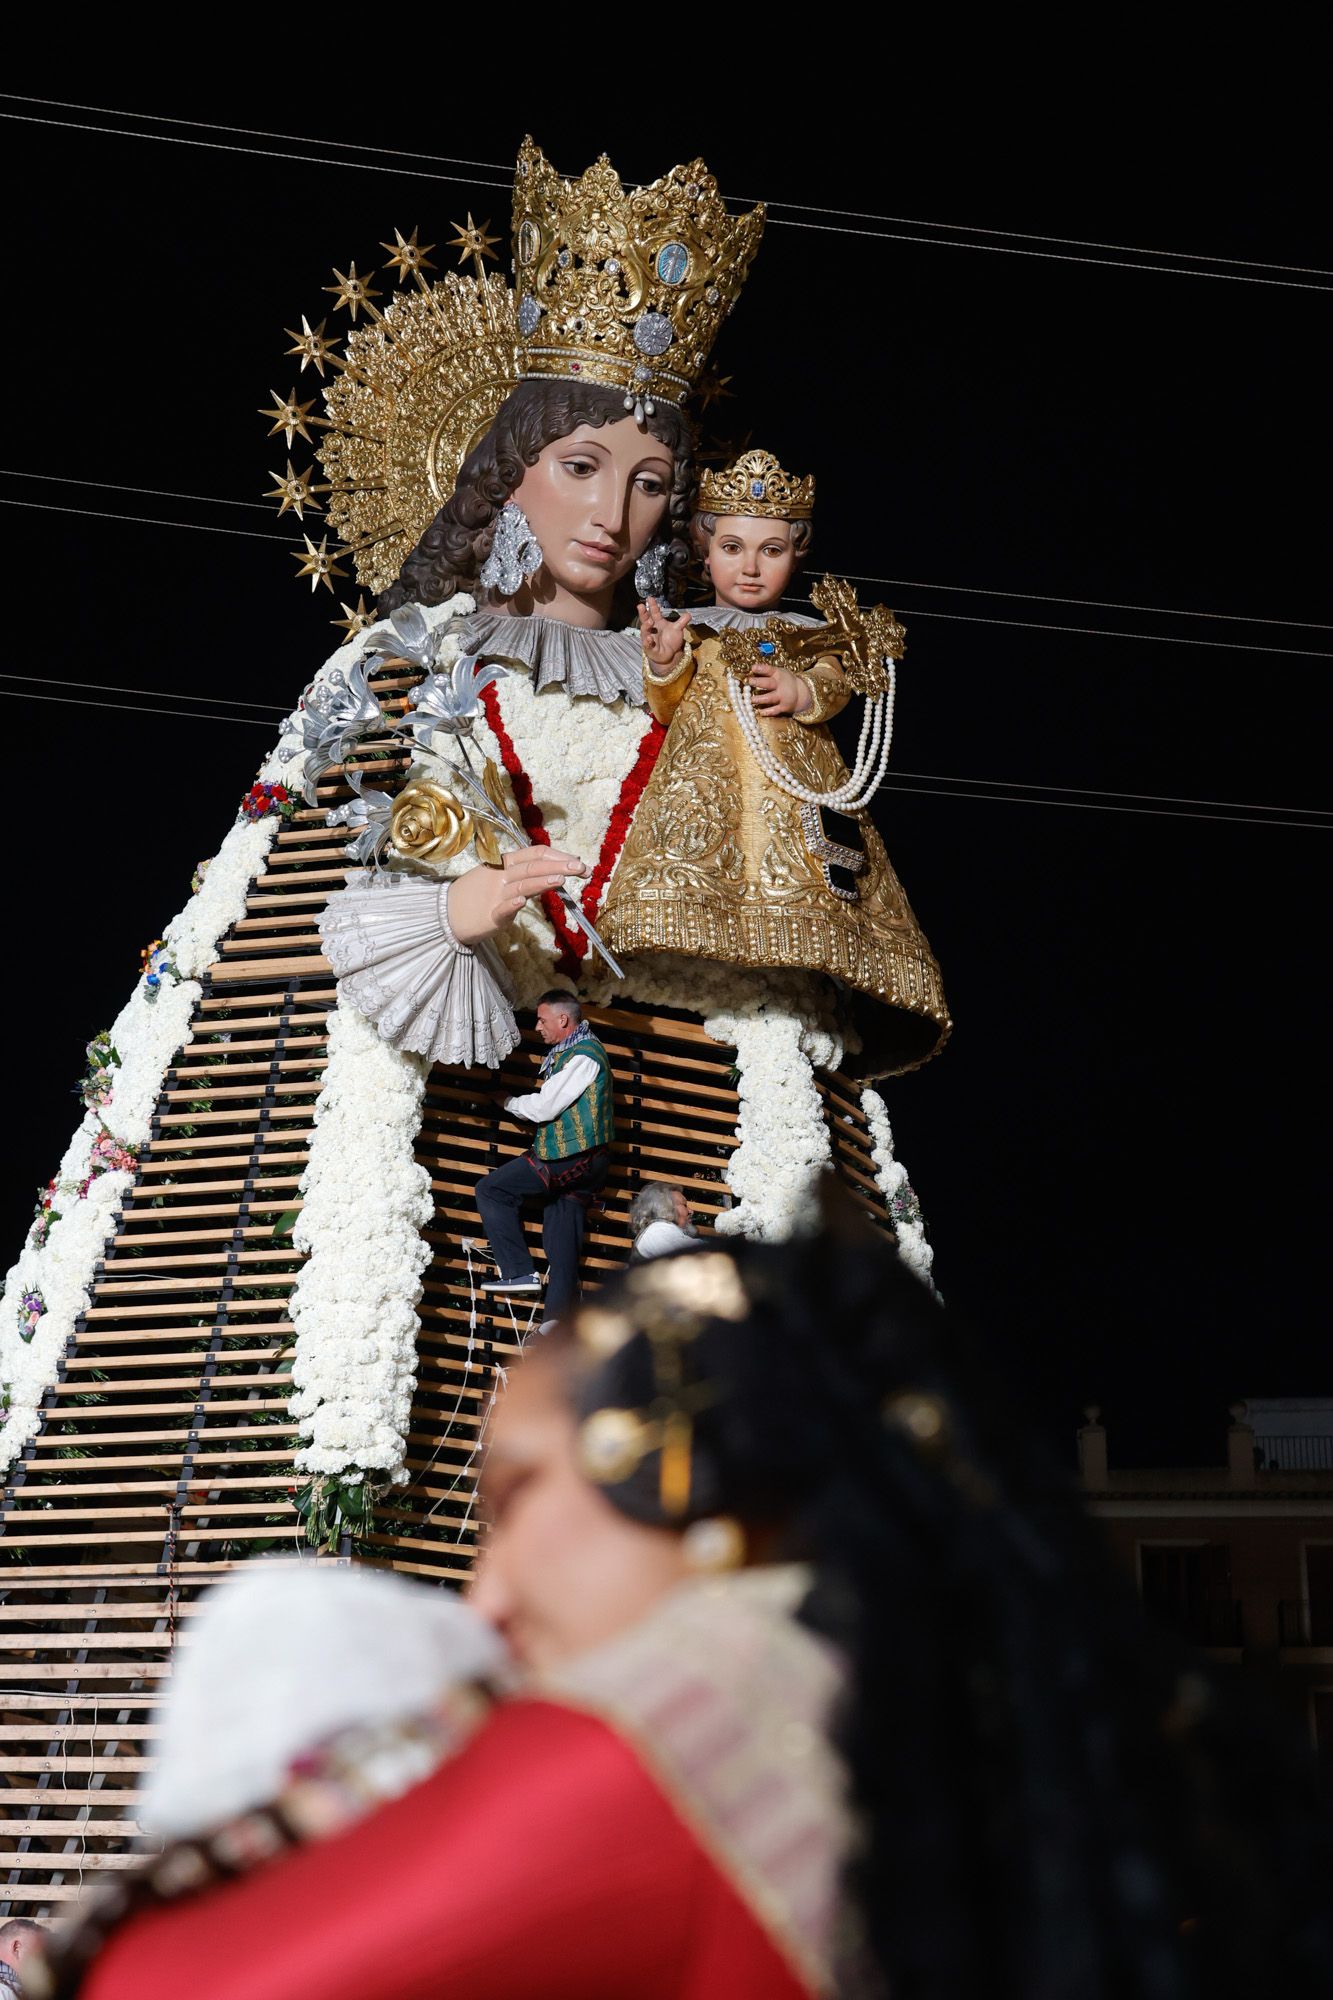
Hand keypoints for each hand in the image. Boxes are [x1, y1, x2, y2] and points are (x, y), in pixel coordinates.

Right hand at [447, 846, 586, 944]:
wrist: (446, 913)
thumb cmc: (478, 895)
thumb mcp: (501, 878)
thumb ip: (527, 874)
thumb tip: (556, 870)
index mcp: (505, 864)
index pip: (534, 853)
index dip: (558, 855)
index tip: (578, 861)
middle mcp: (501, 875)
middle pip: (532, 866)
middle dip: (558, 865)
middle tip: (581, 868)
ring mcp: (495, 895)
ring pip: (520, 885)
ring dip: (540, 881)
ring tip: (561, 879)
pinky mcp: (489, 916)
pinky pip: (501, 909)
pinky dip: (511, 904)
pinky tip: (522, 902)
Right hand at [637, 598, 690, 670]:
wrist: (668, 654)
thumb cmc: (670, 640)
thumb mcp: (677, 629)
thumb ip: (682, 621)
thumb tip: (689, 614)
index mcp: (658, 622)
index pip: (654, 612)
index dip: (652, 605)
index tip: (650, 598)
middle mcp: (651, 629)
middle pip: (645, 619)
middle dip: (643, 613)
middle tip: (641, 606)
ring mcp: (649, 638)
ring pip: (644, 631)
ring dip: (646, 626)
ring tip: (650, 622)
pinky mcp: (649, 648)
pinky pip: (647, 644)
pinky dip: (647, 642)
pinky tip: (649, 639)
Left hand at [749, 661, 809, 716]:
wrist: (801, 693)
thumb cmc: (785, 682)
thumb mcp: (779, 673)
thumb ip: (766, 672)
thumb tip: (751, 669)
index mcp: (779, 674)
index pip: (769, 670)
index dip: (761, 669)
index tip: (753, 668)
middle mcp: (781, 685)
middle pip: (769, 683)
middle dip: (759, 682)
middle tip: (750, 681)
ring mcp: (782, 697)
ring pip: (770, 698)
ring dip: (760, 699)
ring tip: (751, 699)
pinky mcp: (783, 707)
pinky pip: (775, 710)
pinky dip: (768, 712)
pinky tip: (760, 712)